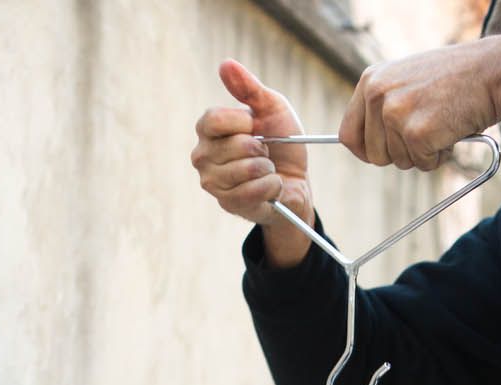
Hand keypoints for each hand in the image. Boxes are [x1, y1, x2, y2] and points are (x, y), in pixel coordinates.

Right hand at [192, 60, 314, 265]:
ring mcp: (213, 183)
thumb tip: (225, 64)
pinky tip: (272, 187)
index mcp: (208, 130)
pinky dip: (272, 187)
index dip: (242, 122)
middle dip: (261, 149)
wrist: (297, 181)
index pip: (214, 120)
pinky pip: (253, 192)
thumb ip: (249, 88)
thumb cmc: (281, 144)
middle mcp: (202, 156)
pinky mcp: (228, 205)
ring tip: (268, 171)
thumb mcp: (271, 108)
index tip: (257, 126)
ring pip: (246, 170)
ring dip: (268, 170)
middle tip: (265, 153)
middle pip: (234, 146)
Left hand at [339, 33, 500, 171]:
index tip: (380, 154)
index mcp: (371, 81)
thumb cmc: (453, 79)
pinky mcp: (417, 134)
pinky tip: (450, 130)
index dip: (365, 151)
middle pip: (374, 155)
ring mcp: (396, 115)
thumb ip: (383, 105)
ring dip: (423, 153)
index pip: (348, 134)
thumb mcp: (405, 80)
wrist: (489, 72)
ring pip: (399, 161)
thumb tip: (365, 147)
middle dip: (400, 153)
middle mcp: (378, 96)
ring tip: (441, 123)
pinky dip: (440, 155)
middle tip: (424, 132)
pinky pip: (423, 163)